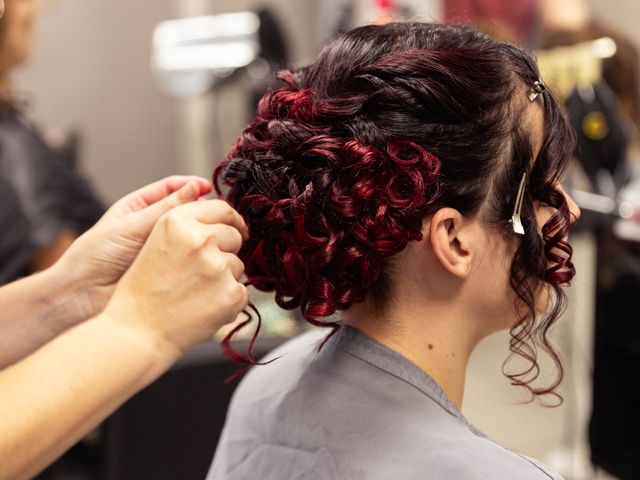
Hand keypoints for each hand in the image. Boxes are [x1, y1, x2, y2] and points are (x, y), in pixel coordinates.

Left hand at [53, 176, 212, 319]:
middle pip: (185, 212)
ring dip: (206, 234)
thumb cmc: (95, 257)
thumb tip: (195, 188)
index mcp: (138, 207)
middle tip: (222, 213)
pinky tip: (213, 254)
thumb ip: (164, 209)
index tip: (209, 188)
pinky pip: (189, 259)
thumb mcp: (131, 226)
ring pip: (190, 236)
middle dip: (204, 210)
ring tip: (222, 232)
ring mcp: (161, 249)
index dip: (192, 186)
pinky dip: (202, 255)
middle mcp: (152, 226)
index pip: (171, 189)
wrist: (82, 296)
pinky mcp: (168, 270)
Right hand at [102, 200, 248, 357]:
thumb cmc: (143, 290)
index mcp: (178, 221)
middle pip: (234, 236)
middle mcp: (200, 238)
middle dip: (225, 251)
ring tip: (194, 293)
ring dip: (224, 278)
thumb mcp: (157, 242)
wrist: (136, 333)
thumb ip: (190, 225)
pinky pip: (241, 291)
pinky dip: (228, 301)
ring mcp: (218, 266)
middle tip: (200, 273)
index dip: (232, 221)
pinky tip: (202, 308)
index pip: (223, 209)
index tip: (235, 229)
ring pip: (238, 265)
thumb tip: (227, 219)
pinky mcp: (231, 292)